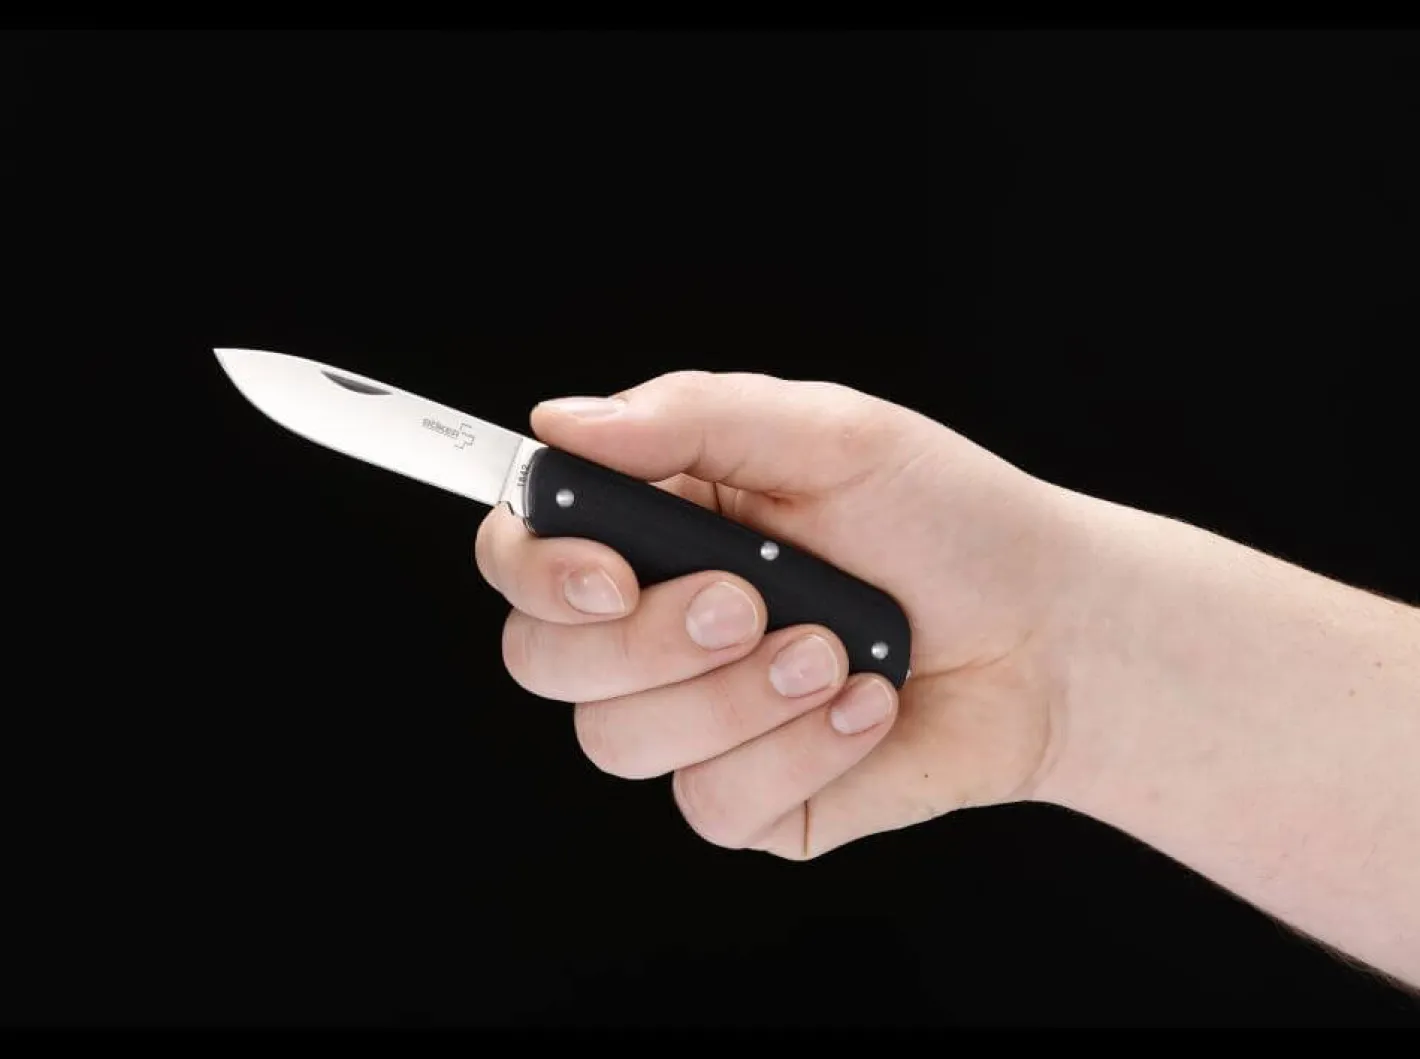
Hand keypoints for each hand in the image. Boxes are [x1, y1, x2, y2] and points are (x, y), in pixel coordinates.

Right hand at [475, 371, 1085, 857]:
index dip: (538, 572)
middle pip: (543, 661)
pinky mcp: (746, 799)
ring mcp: (693, 721)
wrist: (1049, 632)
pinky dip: (800, 753)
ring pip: (620, 741)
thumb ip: (693, 418)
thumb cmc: (946, 519)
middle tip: (753, 600)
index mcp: (656, 529)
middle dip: (650, 640)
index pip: (522, 555)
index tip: (610, 574)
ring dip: (739, 696)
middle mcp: (654, 629)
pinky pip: (712, 803)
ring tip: (840, 650)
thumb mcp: (831, 435)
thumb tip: (561, 422)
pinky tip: (866, 709)